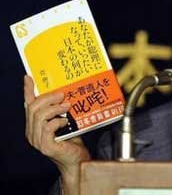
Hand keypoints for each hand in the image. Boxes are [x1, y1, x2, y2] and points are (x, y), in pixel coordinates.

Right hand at [24, 75, 90, 191]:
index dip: (28, 90)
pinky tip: (65, 122)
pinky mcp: (45, 146)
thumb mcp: (66, 120)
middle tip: (62, 94)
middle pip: (33, 108)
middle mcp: (32, 132)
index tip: (29, 77)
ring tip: (67, 106)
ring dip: (55, 108)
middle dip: (48, 98)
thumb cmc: (72, 139)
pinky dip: (57, 121)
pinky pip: (47, 127)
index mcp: (35, 124)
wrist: (77, 159)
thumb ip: (62, 109)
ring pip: (39, 116)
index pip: (28, 104)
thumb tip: (66, 93)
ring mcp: (37, 140)